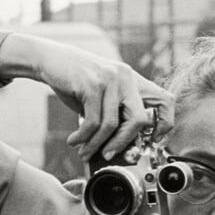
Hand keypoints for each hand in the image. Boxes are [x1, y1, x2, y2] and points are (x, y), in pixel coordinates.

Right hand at [0, 33, 173, 160]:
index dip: (165, 123)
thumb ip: (113, 115)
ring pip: (112, 125)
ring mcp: (110, 79)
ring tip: (84, 152)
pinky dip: (83, 137)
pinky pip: (93, 121)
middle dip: (124, 143)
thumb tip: (119, 149)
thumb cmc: (76, 83)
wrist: (48, 58)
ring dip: (96, 145)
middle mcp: (126, 77)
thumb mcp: (101, 96)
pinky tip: (74, 141)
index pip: (166, 100)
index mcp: (133, 80)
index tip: (153, 141)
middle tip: (109, 156)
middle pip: (139, 120)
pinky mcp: (92, 84)